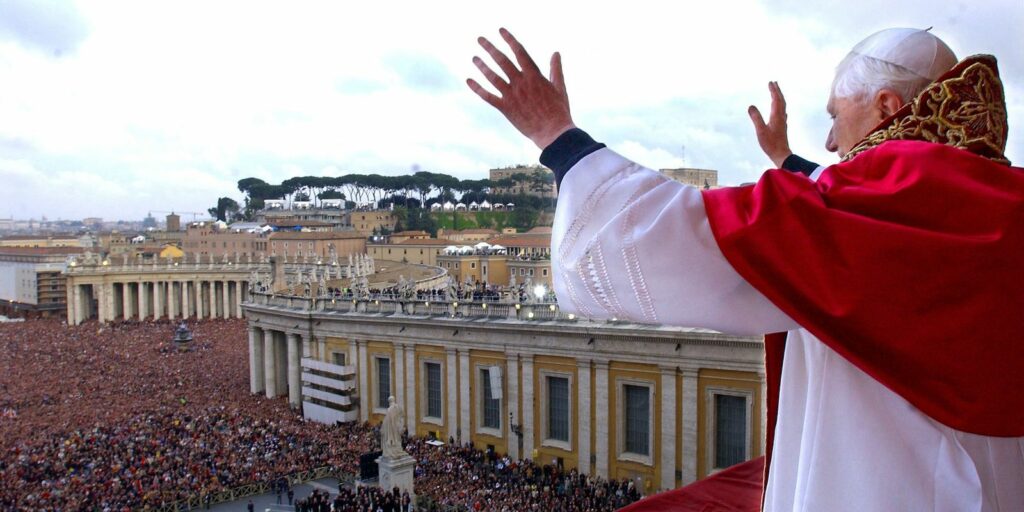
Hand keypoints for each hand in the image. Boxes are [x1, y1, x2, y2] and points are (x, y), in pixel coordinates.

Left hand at [467, 28, 574, 148]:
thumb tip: (556, 53)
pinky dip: (477, 88)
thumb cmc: (559, 111)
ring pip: (492, 77)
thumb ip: (556, 69)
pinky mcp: (506, 108)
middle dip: (490, 48)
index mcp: (534, 76)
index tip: (501, 30)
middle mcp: (521, 83)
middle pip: (502, 61)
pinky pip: (488, 96)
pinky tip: (468, 80)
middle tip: (480, 39)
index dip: (509, 39)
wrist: (553, 133)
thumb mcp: (560, 87)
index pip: (519, 52)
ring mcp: (512, 96)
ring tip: (474, 57)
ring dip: (482, 66)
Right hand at [748, 81, 791, 167]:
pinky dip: (780, 106)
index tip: (770, 82)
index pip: (776, 99)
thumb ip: (756, 118)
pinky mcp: (782, 126)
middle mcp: (781, 117)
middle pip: (781, 101)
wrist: (782, 154)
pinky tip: (779, 109)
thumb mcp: (761, 131)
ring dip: (779, 97)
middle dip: (777, 91)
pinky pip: (782, 112)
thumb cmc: (771, 144)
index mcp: (776, 116)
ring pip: (782, 106)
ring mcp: (782, 121)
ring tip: (776, 92)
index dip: (773, 90)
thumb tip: (750, 106)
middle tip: (774, 82)